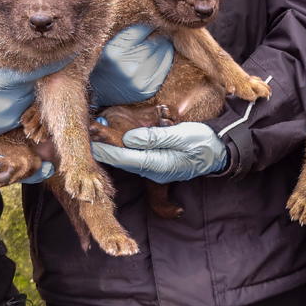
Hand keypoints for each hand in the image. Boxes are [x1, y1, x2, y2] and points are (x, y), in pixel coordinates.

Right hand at [90, 25, 174, 105]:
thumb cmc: (102, 63)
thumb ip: (128, 34)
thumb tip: (152, 23)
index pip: (141, 30)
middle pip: (155, 42)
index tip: (150, 24)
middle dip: (157, 35)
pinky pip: (165, 68)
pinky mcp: (148, 90)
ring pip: (163, 53)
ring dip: (164, 46)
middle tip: (157, 33)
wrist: (96, 93)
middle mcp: (128, 67)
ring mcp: (139, 80)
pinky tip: (162, 54)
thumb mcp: (108, 44)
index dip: (147, 25)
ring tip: (160, 42)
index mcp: (114, 51)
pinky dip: (166, 58)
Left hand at [91, 121, 226, 182]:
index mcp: (159, 164)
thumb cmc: (203, 142)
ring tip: (94, 137)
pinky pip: (136, 158)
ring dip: (111, 149)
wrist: (220, 152)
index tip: (88, 144)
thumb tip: (129, 139)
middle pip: (123, 160)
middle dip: (104, 150)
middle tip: (85, 138)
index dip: (105, 151)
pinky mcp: (158, 164)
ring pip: (128, 159)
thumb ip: (154, 138)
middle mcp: (154, 170)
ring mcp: (155, 168)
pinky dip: (123, 150)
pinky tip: (113, 143)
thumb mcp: (181, 135)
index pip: (125, 158)